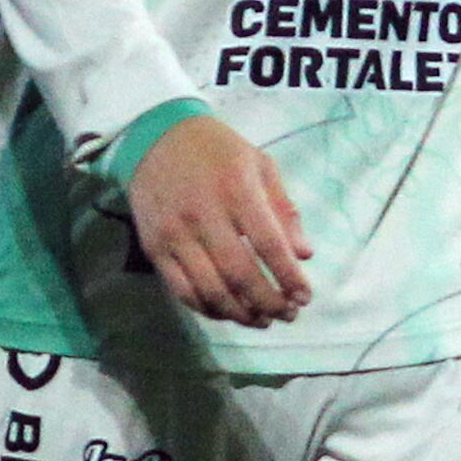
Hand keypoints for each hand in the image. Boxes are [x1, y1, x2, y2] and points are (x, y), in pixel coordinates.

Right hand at [125, 115, 314, 326]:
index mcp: (237, 189)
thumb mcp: (260, 165)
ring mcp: (175, 234)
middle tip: (288, 315)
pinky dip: (208, 309)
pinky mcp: (154, 248)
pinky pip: (182, 290)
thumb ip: (284, 210)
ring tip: (263, 321)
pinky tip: (229, 313)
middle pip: (239, 274)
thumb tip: (305, 255)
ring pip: (209, 290)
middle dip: (268, 303)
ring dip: (240, 314)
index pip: (268, 244)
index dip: (289, 277)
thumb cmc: (219, 152)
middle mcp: (203, 214)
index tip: (305, 297)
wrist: (156, 139)